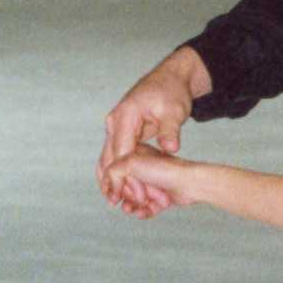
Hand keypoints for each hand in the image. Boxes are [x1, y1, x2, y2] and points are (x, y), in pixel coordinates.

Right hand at [98, 47, 209, 207]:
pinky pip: (115, 154)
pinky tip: (117, 187)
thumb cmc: (171, 93)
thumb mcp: (174, 111)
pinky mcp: (122, 132)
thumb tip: (171, 148)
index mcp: (124, 116)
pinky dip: (116, 170)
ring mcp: (116, 127)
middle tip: (118, 203)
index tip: (134, 193)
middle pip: (109, 156)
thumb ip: (171, 130)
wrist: (170, 79)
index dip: (126, 174)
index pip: (122, 151)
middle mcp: (115, 122)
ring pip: (108, 156)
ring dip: (110, 178)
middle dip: (113, 181)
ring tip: (113, 200)